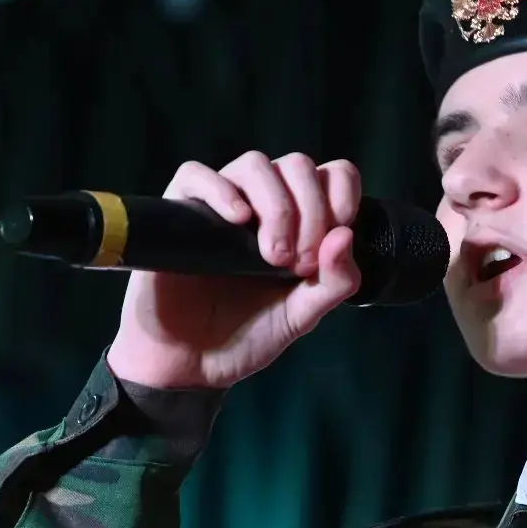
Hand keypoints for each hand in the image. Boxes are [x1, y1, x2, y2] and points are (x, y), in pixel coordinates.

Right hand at [105, 152, 361, 389]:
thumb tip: (345, 236)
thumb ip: (334, 282)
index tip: (336, 237)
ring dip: (275, 204)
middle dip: (310, 211)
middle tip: (297, 263)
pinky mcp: (181, 210)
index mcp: (301, 218)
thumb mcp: (302, 315)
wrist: (192, 363)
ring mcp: (222, 203)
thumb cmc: (248, 334)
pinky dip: (220, 189)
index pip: (333, 174)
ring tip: (272, 256)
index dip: (342, 196)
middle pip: (298, 166)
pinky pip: (196, 174)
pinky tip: (237, 219)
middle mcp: (264, 202)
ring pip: (255, 164)